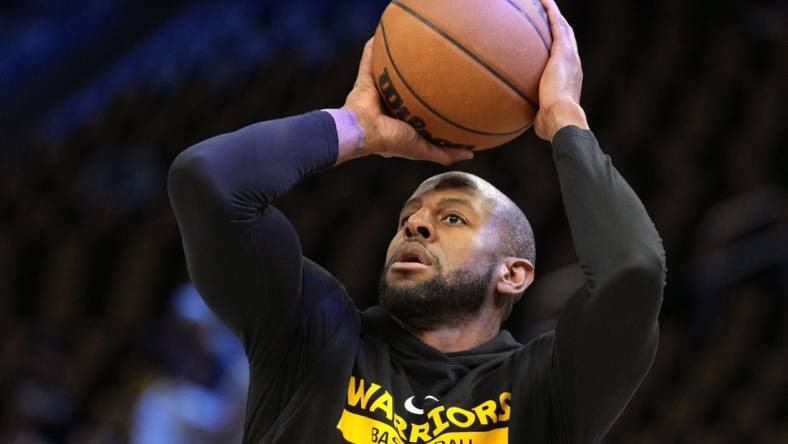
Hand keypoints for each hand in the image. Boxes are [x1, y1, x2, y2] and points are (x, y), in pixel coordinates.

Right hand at [336, 38, 473, 164]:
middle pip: (402, 88)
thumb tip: (470, 154)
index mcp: (398, 122)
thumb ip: (444, 153)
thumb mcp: (424, 149)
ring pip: (386, 74)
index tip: (442, 94)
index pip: (416, 110)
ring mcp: (375, 92)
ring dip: (393, 62)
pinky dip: (371, 50)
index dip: (426, 103)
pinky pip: (368, 62)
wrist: (366, 130)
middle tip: (430, 65)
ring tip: (406, 47)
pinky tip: (377, 37)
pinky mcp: (365, 81)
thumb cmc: (393, 141)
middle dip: (412, 79)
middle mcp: (387, 106)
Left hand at [533, 0, 588, 140]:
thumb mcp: (543, 118)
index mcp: (571, 78)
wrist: (562, 117)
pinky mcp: (562, 51)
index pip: (565, 57)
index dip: (561, 46)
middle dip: (559, 24)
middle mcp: (574, 63)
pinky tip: (542, 0)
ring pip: (563, 27)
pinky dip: (550, 11)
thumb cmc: (553, 124)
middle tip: (549, 13)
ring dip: (554, 13)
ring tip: (544, 1)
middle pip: (567, 37)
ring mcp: (570, 55)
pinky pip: (556, 25)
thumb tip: (529, 120)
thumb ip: (537, 114)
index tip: (552, 41)